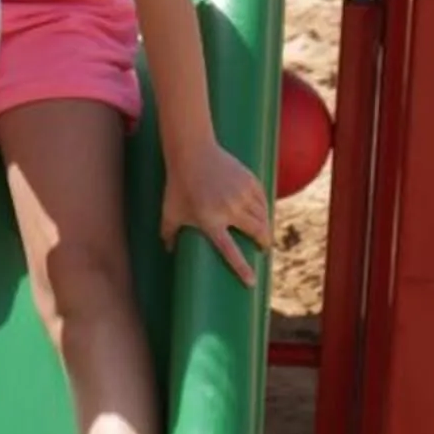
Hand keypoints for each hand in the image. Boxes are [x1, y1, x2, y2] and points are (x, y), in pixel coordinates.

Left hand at [160, 136, 272, 284]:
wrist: (192, 152)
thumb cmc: (178, 184)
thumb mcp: (170, 211)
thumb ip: (168, 233)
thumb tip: (168, 251)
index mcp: (210, 221)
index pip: (230, 251)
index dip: (241, 268)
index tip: (251, 281)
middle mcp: (229, 210)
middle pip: (256, 232)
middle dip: (264, 242)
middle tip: (264, 248)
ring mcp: (241, 194)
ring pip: (263, 216)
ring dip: (266, 227)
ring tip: (264, 232)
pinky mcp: (249, 181)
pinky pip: (263, 199)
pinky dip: (265, 208)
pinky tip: (263, 212)